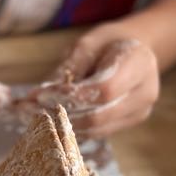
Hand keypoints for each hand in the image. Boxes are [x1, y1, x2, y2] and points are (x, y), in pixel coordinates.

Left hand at [40, 24, 159, 136]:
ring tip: (34, 117)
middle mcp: (145, 92)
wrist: (136, 50)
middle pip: (100, 116)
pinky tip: (52, 121)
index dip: (72, 97)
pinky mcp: (129, 123)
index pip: (105, 90)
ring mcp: (139, 112)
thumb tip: (38, 95)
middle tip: (29, 111)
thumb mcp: (87, 44)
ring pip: (96, 129)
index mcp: (140, 64)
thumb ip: (68, 69)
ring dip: (63, 125)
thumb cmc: (108, 43)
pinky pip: (97, 132)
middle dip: (62, 115)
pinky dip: (73, 128)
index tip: (42, 96)